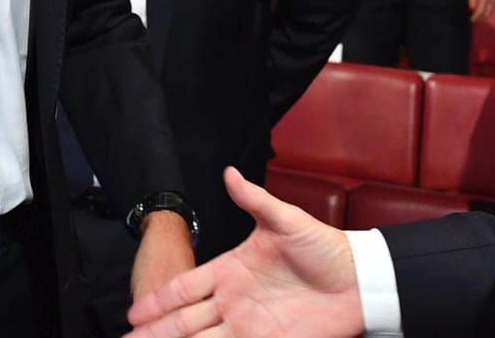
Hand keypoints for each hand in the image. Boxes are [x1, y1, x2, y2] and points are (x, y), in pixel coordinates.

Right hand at [126, 167, 362, 337]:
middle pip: (185, 321)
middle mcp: (234, 299)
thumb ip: (255, 201)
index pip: (186, 287)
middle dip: (156, 334)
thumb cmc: (326, 248)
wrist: (359, 280)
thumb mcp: (287, 221)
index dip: (161, 301)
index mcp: (233, 269)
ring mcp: (248, 323)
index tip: (135, 315)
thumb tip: (230, 173)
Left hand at [468, 0, 494, 21]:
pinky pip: (493, 7)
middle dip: (480, 19)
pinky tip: (483, 11)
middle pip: (487, 14)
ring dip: (484, 16)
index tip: (470, 20)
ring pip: (491, 12)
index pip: (480, 12)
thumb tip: (472, 8)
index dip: (475, 18)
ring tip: (477, 17)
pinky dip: (488, 12)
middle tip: (473, 20)